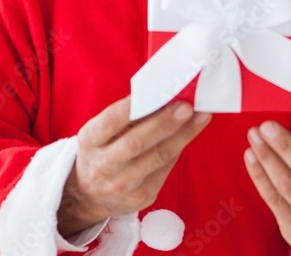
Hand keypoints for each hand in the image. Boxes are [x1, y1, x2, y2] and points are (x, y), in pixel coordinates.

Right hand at [58, 96, 211, 235]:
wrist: (90, 195)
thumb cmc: (102, 151)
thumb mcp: (101, 133)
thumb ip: (126, 116)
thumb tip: (163, 95)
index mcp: (90, 142)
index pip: (110, 122)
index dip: (132, 107)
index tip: (156, 92)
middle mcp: (103, 166)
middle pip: (136, 143)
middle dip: (165, 123)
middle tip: (187, 106)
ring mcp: (123, 185)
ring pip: (158, 157)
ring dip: (183, 134)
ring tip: (201, 116)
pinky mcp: (142, 197)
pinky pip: (166, 168)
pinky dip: (179, 147)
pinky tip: (191, 132)